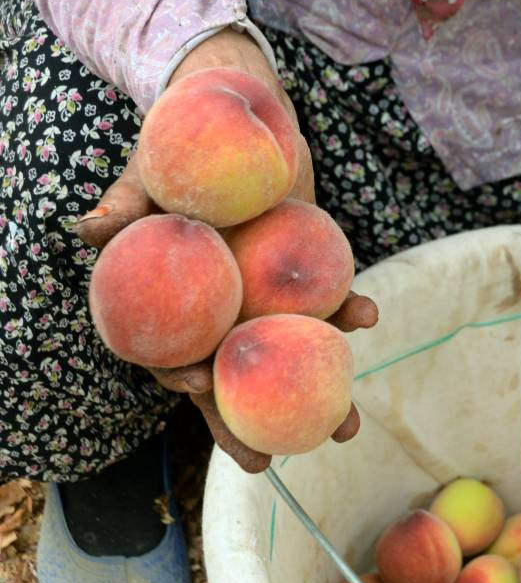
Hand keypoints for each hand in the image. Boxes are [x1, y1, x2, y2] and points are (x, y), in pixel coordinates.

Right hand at [75, 28, 371, 473]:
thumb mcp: (148, 177)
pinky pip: (331, 304)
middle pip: (239, 382)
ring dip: (321, 394)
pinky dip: (350, 312)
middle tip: (275, 461)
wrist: (242, 120)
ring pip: (293, 359)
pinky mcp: (311, 278)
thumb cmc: (182, 154)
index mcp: (183, 309)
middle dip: (254, 425)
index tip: (195, 389)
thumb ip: (124, 206)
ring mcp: (272, 302)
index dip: (183, 381)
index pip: (176, 358)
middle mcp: (229, 315)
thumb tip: (89, 228)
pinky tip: (369, 317)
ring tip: (349, 427)